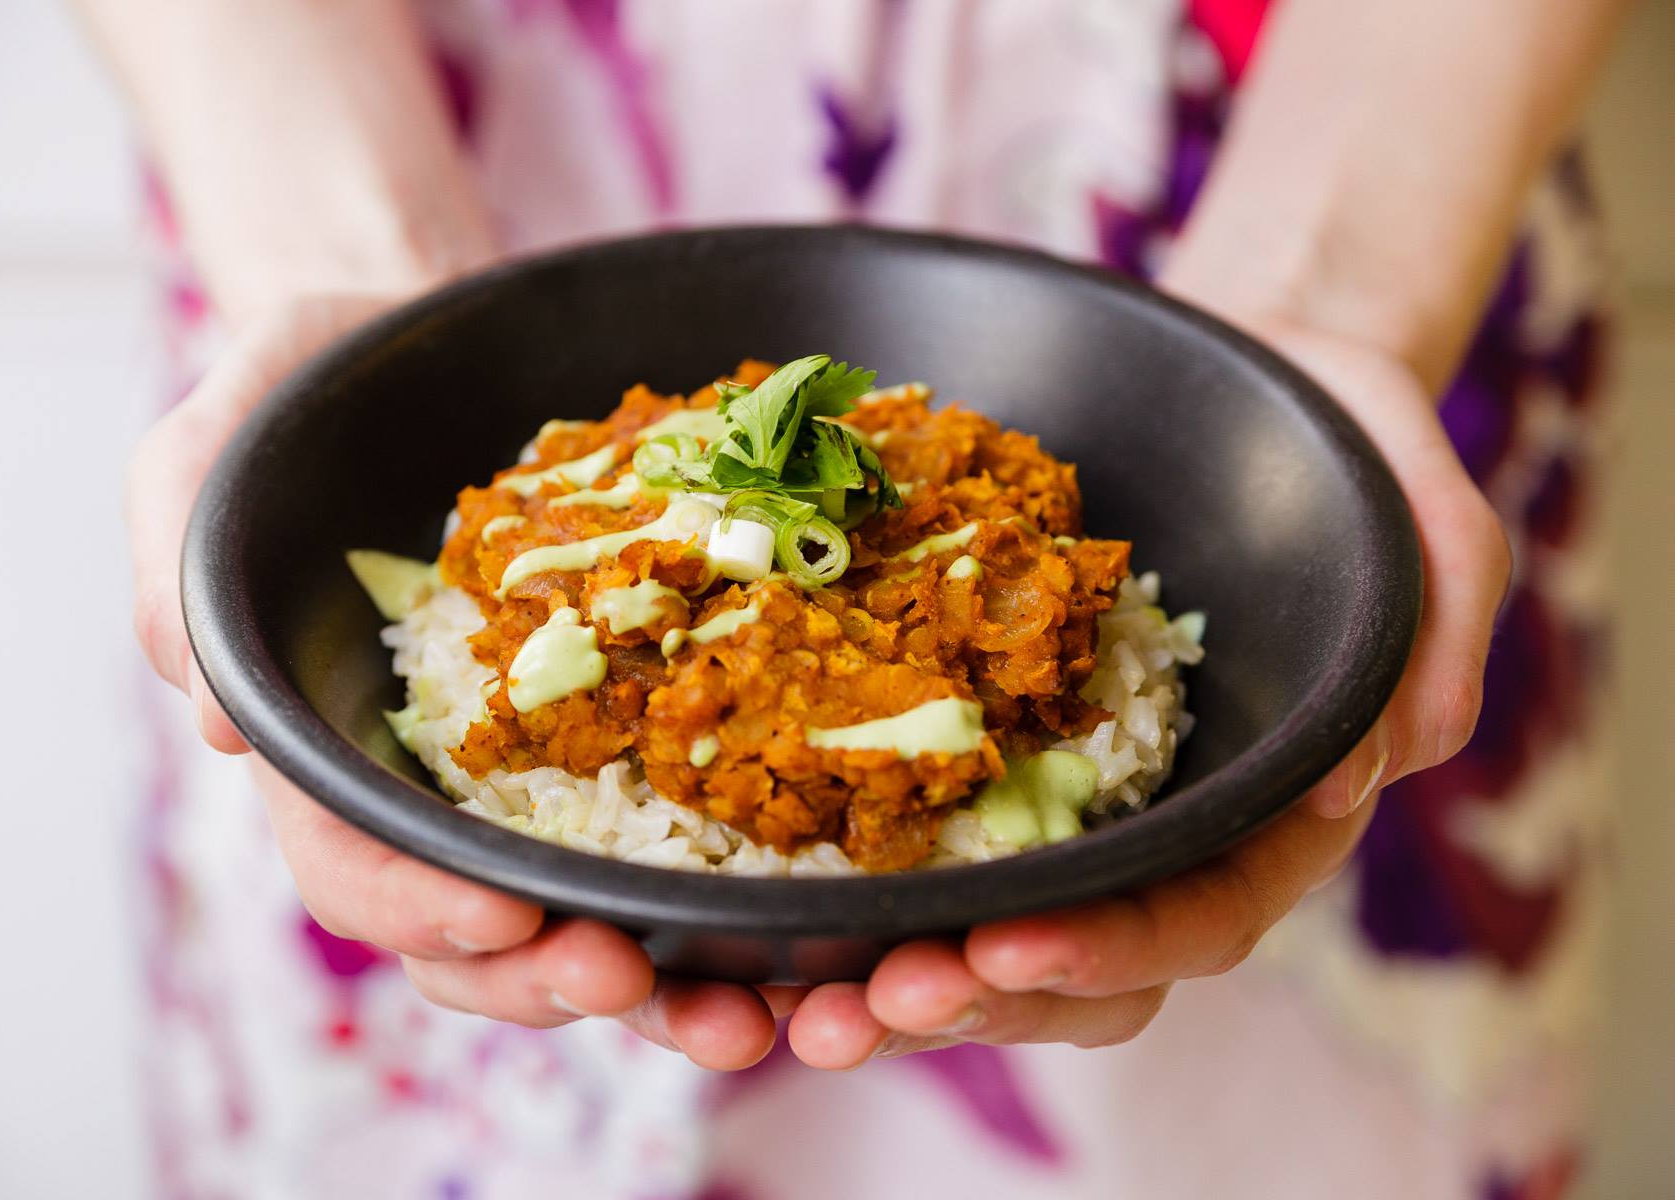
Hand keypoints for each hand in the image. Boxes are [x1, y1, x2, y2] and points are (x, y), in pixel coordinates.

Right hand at [129, 295, 778, 1068]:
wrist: (422, 342)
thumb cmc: (298, 397)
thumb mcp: (206, 457)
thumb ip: (181, 572)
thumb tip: (219, 725)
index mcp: (328, 753)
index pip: (357, 870)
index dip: (420, 908)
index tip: (503, 910)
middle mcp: (441, 787)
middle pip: (483, 936)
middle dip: (554, 976)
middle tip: (635, 977)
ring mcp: (545, 766)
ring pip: (593, 916)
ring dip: (663, 984)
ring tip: (745, 1011)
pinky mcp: (639, 723)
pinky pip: (691, 829)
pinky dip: (738, 895)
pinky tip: (809, 928)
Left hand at [777, 326, 1510, 1067]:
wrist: (1233, 378)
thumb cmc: (1337, 441)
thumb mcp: (1417, 509)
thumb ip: (1434, 626)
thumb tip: (1388, 757)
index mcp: (1267, 802)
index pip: (1197, 911)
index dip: (1107, 946)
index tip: (1005, 947)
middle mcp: (1154, 821)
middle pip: (1068, 959)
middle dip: (966, 994)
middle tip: (856, 1007)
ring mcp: (1057, 787)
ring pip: (973, 922)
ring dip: (881, 969)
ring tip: (789, 998)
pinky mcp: (971, 729)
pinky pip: (900, 820)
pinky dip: (831, 872)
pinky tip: (746, 891)